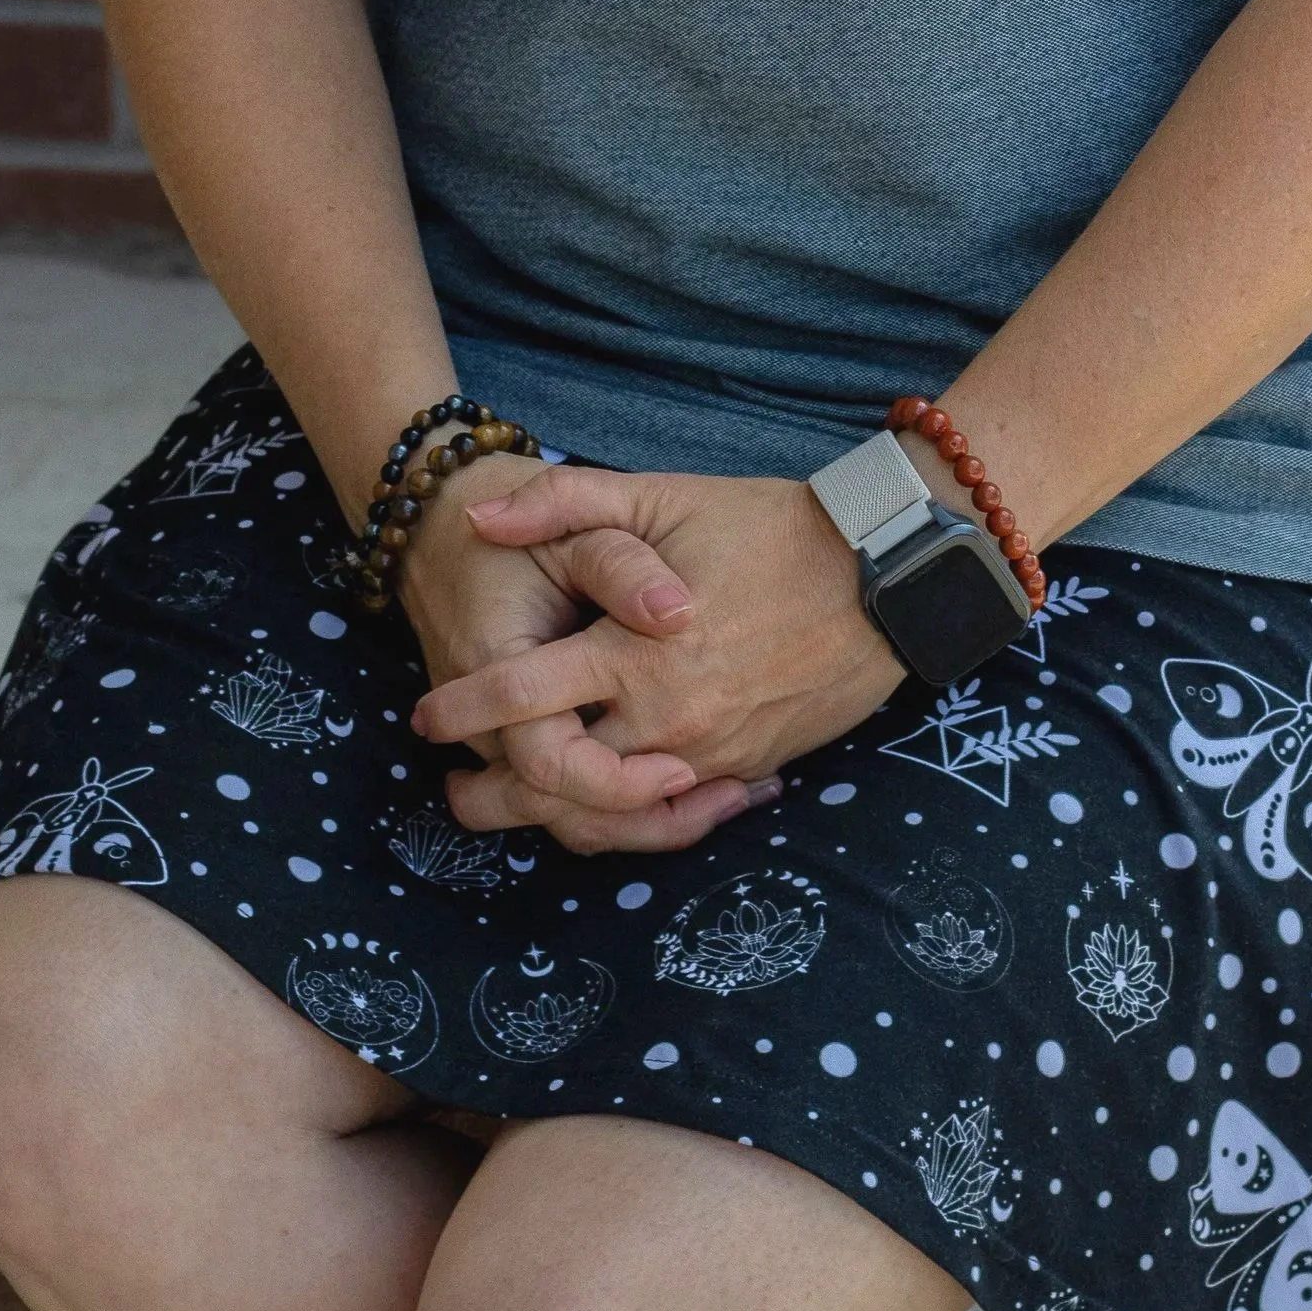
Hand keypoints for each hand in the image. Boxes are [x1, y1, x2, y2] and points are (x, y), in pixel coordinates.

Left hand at [412, 465, 905, 851]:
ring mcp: (710, 755)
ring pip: (610, 815)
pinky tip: (599, 794)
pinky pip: (670, 815)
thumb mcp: (664, 495)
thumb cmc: (770, 527)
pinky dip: (626, 813)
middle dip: (493, 792)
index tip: (425, 716)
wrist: (886, 576)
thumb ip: (564, 501)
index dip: (459, 711)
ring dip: (555, 815)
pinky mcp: (747, 769)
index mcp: (635, 653)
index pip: (520, 699)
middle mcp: (667, 720)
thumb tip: (479, 518)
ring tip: (514, 798)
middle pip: (554, 783)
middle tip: (451, 786)